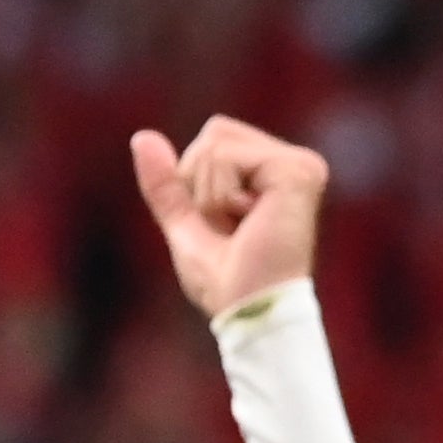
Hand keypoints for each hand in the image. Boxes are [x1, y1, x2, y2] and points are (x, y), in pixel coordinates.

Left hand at [131, 117, 329, 318]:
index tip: (223, 222)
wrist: (250, 310)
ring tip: (242, 227)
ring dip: (210, 195)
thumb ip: (167, 183)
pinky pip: (226, 158)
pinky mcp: (298, 172)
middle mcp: (295, 161)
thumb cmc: (225, 279)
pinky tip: (251, 220)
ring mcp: (301, 164)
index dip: (196, 179)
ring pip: (216, 144)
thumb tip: (142, 137)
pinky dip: (220, 196)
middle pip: (215, 132)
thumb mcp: (185, 222)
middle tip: (231, 226)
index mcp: (276, 170)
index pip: (214, 135)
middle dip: (201, 184)